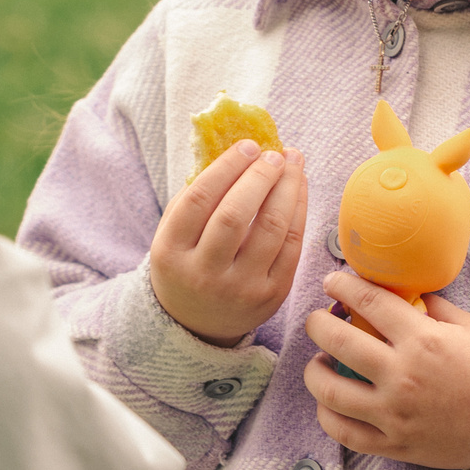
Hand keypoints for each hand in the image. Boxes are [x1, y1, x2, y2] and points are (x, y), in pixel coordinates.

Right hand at [150, 139, 306, 345]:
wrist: (195, 323)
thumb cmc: (186, 261)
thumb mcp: (174, 232)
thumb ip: (195, 194)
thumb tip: (235, 149)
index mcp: (171, 253)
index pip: (198, 200)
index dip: (226, 167)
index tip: (248, 146)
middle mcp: (204, 274)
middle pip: (234, 215)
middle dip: (259, 177)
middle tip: (274, 154)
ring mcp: (239, 289)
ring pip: (270, 230)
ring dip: (287, 189)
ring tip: (293, 163)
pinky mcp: (271, 296)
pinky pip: (292, 247)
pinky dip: (299, 211)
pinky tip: (298, 188)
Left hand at [303, 272, 469, 469]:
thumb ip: (435, 307)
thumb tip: (406, 294)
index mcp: (422, 339)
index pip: (368, 302)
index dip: (343, 286)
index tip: (331, 282)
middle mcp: (402, 375)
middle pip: (338, 341)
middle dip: (317, 324)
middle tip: (316, 319)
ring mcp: (394, 413)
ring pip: (330, 391)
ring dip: (314, 371)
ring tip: (318, 363)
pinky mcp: (394, 444)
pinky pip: (344, 433)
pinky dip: (327, 416)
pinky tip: (328, 402)